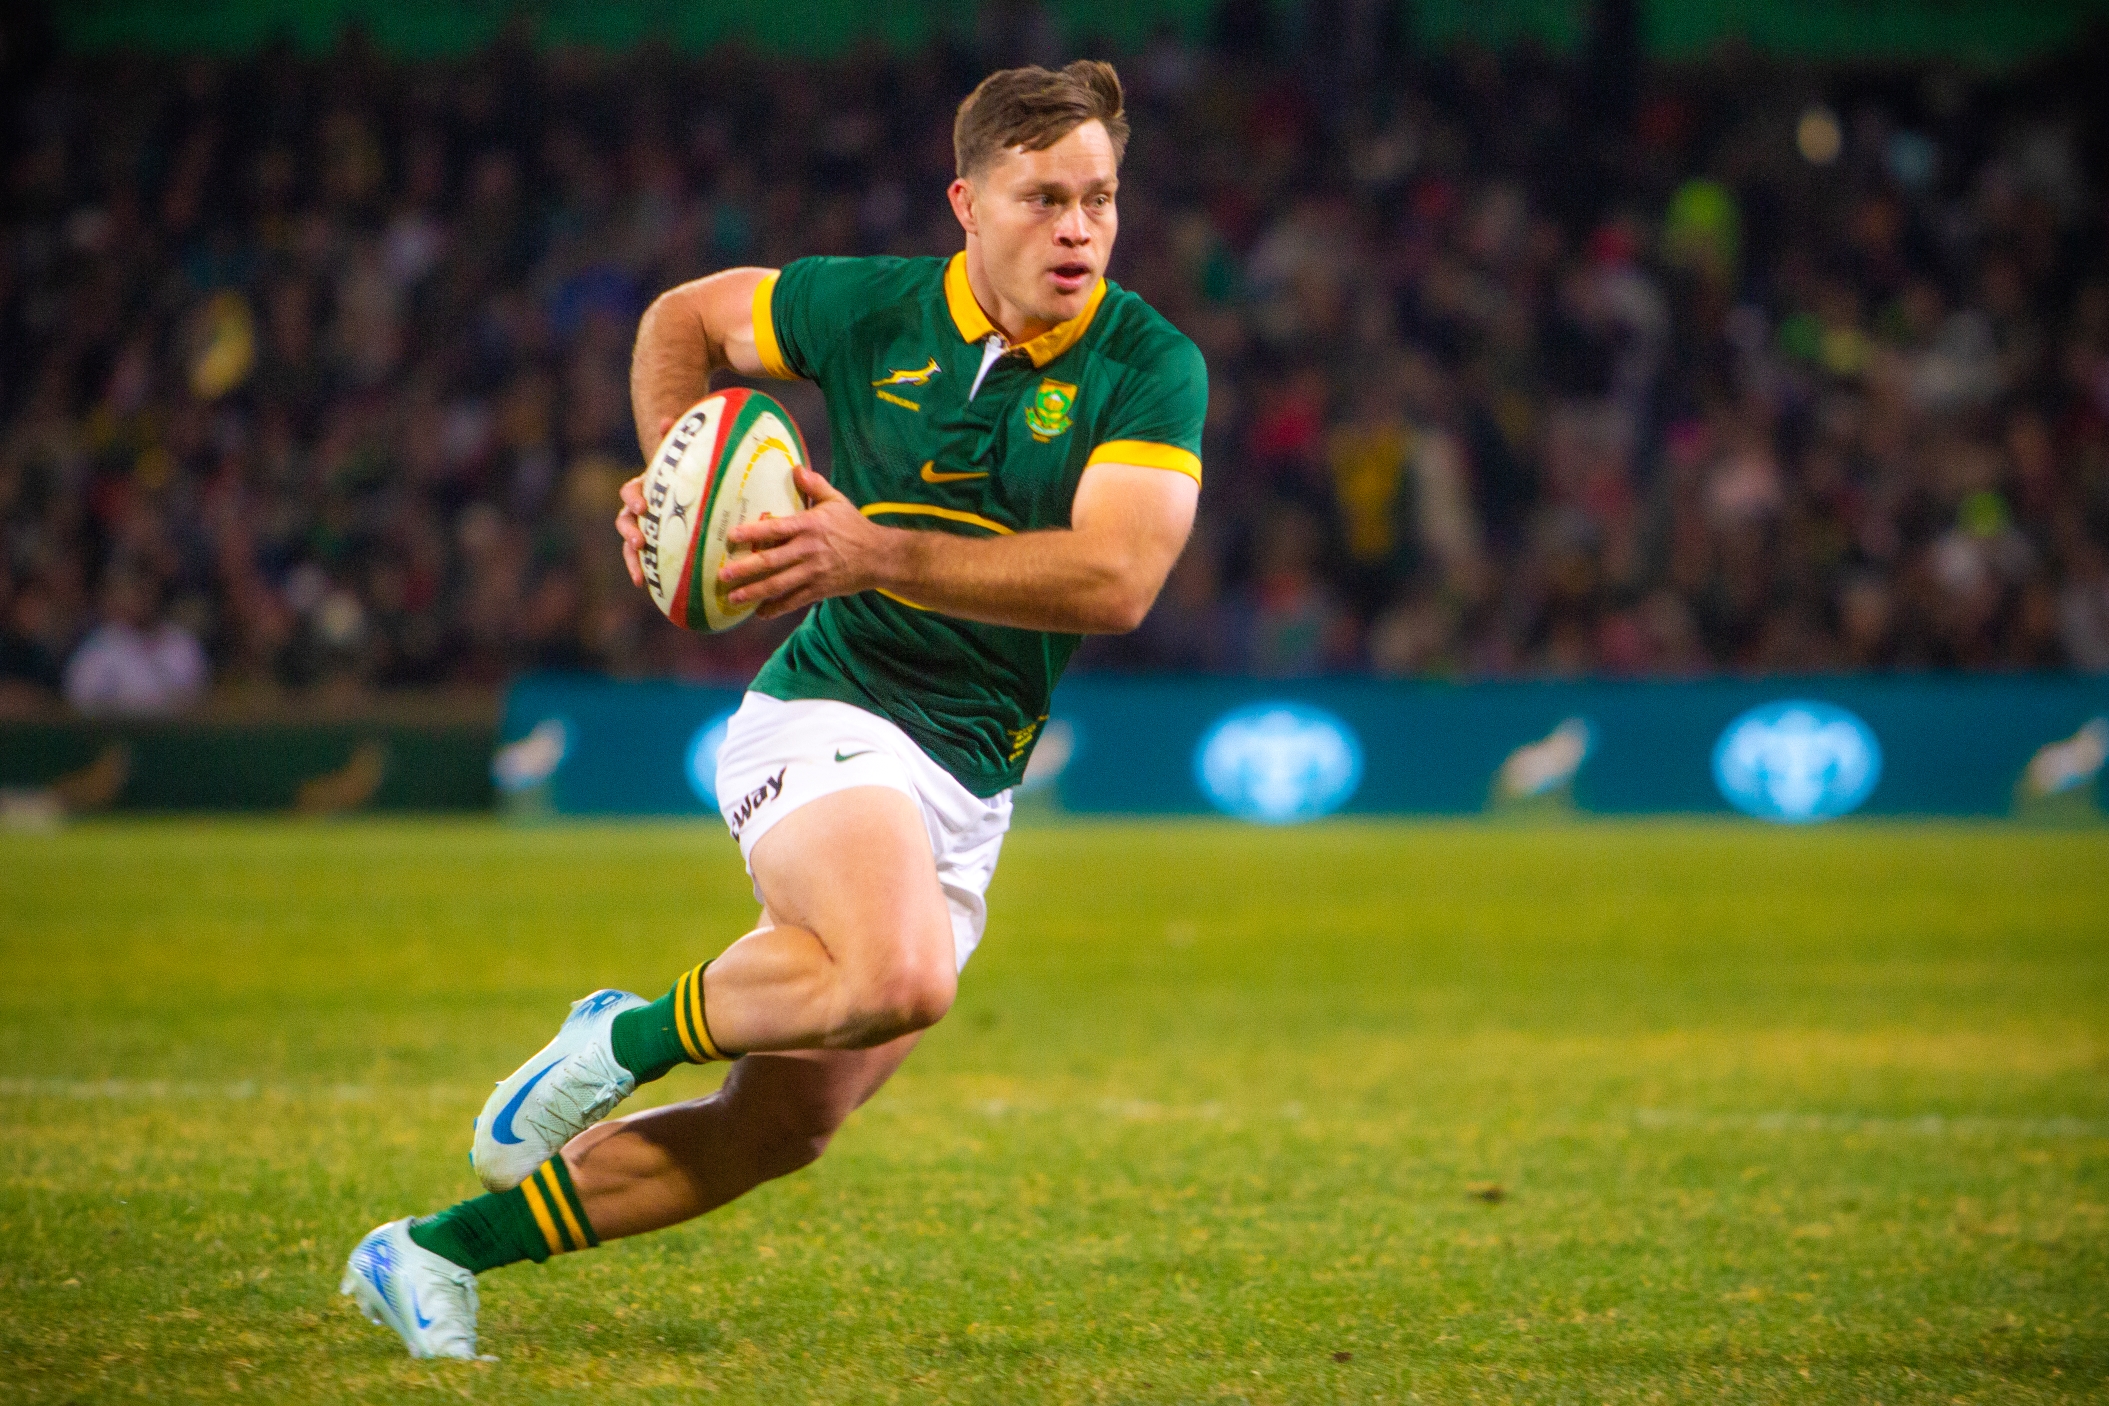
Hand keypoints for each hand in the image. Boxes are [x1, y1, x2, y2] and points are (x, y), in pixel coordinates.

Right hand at [615, 416, 675, 589]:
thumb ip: (676, 437)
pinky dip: (645, 572)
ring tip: (640, 574)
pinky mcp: (651, 546)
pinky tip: (652, 588)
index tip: (643, 506)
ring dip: (633, 559)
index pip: (630, 493)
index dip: (634, 499)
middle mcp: (637, 510)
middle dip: (630, 533)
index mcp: (643, 488)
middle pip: (625, 521)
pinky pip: (646, 561)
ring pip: (631, 544)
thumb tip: (668, 418)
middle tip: (640, 541)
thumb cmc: (685, 469)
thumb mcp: (682, 455)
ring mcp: (642, 528)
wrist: (682, 485)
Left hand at [719, 467, 896, 619]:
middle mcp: (808, 550)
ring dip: (754, 592)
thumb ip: (814, 485)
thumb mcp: (836, 501)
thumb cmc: (854, 527)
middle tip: (722, 574)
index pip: (776, 529)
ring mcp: (813, 572)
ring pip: (779, 585)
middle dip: (745, 569)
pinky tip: (759, 612)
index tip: (731, 536)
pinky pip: (794, 601)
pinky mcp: (819, 590)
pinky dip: (776, 608)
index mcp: (809, 526)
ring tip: (733, 597)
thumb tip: (796, 467)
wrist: (880, 557)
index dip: (752, 533)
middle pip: (771, 561)